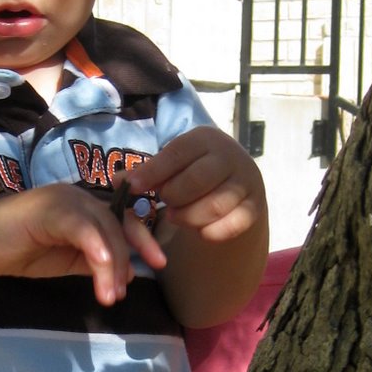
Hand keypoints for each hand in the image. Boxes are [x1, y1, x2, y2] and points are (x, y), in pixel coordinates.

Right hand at [0, 183, 165, 306]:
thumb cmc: (23, 251)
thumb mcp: (69, 259)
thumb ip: (95, 260)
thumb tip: (128, 272)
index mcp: (87, 206)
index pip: (124, 217)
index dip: (143, 239)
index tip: (158, 264)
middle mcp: (79, 196)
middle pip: (118, 222)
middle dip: (129, 257)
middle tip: (127, 289)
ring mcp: (63, 199)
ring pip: (102, 227)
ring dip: (111, 263)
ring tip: (110, 294)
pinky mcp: (48, 209)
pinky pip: (79, 226)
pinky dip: (95, 245)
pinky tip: (102, 267)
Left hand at [129, 127, 268, 326]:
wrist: (237, 182)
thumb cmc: (195, 170)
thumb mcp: (173, 165)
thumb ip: (147, 173)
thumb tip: (116, 181)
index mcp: (206, 139)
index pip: (176, 155)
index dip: (153, 172)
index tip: (134, 187)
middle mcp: (231, 156)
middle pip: (195, 181)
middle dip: (173, 197)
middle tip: (166, 203)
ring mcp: (247, 182)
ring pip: (212, 206)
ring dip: (188, 217)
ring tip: (178, 216)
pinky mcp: (254, 208)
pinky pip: (229, 226)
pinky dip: (209, 232)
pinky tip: (199, 228)